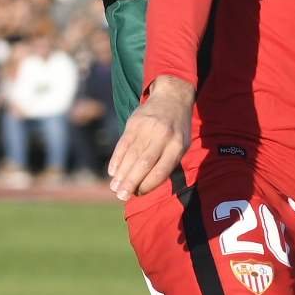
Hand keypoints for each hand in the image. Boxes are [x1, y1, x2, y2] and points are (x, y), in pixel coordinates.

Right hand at [108, 76, 194, 201]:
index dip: (148, 185)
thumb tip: (143, 187)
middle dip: (131, 182)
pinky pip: (124, 142)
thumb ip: (167, 163)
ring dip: (122, 173)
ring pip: (132, 154)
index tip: (138, 194)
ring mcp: (148, 127)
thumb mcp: (181, 145)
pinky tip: (112, 171)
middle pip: (145, 163)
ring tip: (114, 187)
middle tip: (121, 196)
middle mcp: (163, 136)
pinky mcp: (135, 121)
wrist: (172, 97)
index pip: (161, 170)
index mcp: (178, 146)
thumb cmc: (176, 129)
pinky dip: (117, 158)